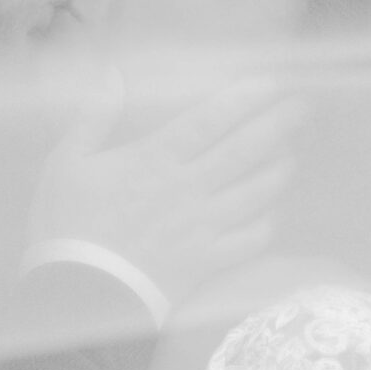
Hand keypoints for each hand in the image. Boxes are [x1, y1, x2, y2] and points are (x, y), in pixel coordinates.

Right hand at [28, 75, 296, 306]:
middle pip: (246, 149)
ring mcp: (203, 227)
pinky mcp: (207, 263)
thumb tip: (112, 75)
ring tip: (292, 155)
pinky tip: (271, 212)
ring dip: (280, 170)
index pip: (211, 119)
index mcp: (155, 159)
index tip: (273, 81)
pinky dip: (268, 223)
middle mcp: (188, 189)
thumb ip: (93, 117)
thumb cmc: (66, 227)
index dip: (246, 97)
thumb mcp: (67, 163)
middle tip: (305, 106)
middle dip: (281, 124)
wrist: (76, 295)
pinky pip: (251, 240)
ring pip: (257, 192)